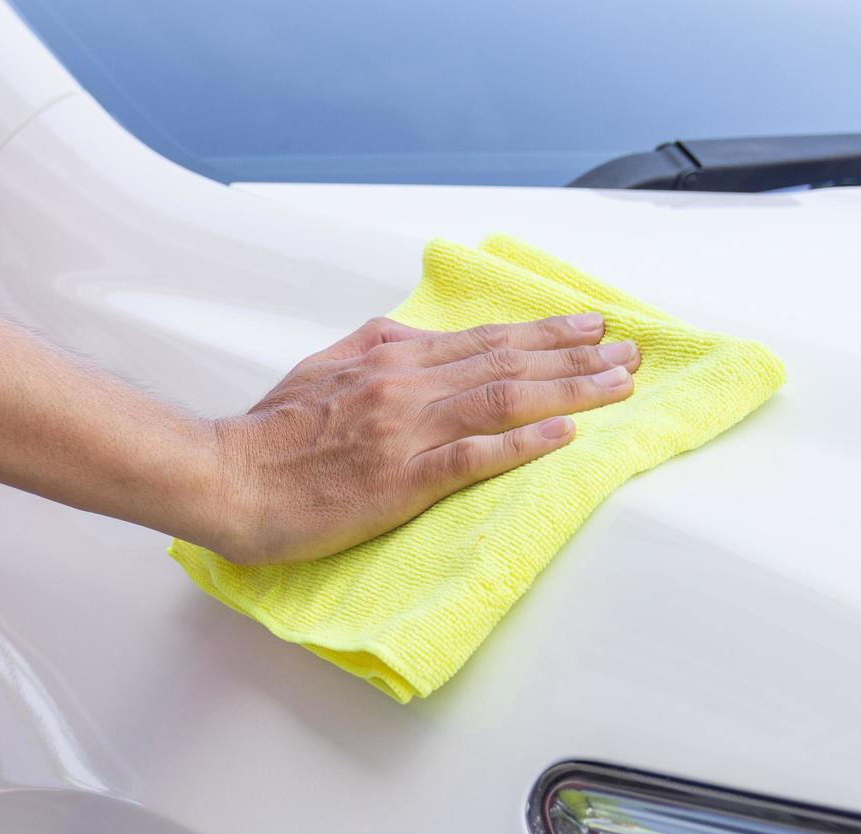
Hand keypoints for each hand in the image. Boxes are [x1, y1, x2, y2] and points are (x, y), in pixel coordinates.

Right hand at [210, 312, 638, 563]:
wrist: (229, 477)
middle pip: (507, 362)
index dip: (544, 333)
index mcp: (389, 358)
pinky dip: (522, 443)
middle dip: (577, 354)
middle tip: (631, 350)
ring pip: (503, 400)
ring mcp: (405, 430)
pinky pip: (472, 456)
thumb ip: (372, 349)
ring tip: (620, 385)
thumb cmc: (272, 433)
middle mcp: (406, 384)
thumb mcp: (323, 369)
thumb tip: (408, 335)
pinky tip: (564, 434)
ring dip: (569, 390)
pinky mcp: (399, 479)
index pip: (484, 340)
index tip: (589, 327)